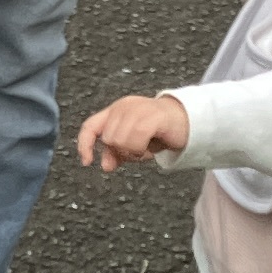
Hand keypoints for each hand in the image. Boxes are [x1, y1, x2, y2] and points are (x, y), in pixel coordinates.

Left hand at [76, 93, 190, 169]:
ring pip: (120, 140)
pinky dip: (142, 149)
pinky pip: (136, 138)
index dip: (85, 144)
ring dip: (134, 151)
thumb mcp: (134, 145)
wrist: (186, 122)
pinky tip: (151, 147)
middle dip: (122, 151)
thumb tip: (105, 166)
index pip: (90, 126)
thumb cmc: (159, 132)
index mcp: (115, 111)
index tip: (87, 162)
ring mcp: (138, 109)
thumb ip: (117, 153)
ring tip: (146, 148)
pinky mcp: (152, 115)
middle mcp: (123, 107)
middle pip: (109, 138)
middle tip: (139, 151)